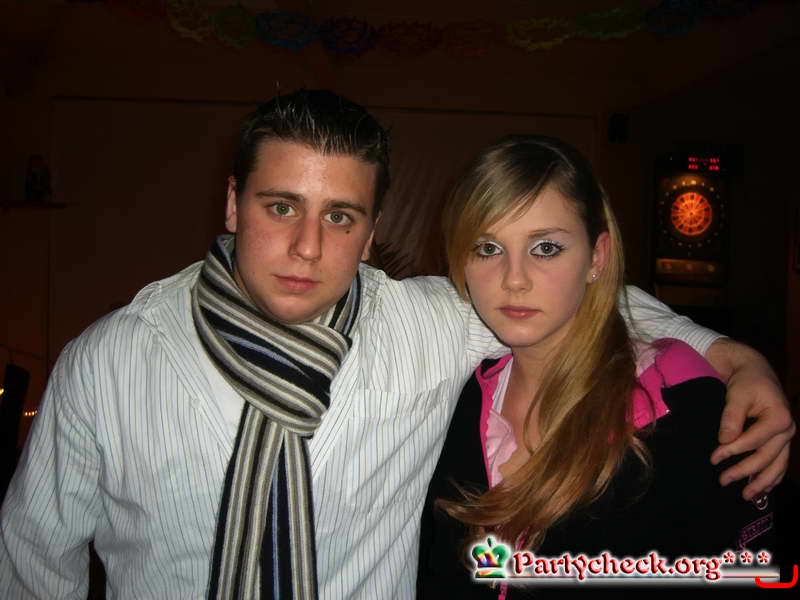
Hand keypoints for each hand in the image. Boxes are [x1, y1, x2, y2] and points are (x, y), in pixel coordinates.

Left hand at [705, 339, 795, 499]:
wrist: (756, 371)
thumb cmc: (746, 382)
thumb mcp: (737, 395)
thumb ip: (731, 418)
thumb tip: (724, 442)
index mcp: (779, 417)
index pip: (754, 441)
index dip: (733, 451)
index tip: (714, 458)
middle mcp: (788, 429)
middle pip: (766, 457)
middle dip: (745, 472)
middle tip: (723, 481)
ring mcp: (787, 436)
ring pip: (777, 465)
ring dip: (762, 482)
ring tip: (746, 496)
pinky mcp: (781, 440)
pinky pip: (780, 462)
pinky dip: (772, 477)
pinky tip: (762, 489)